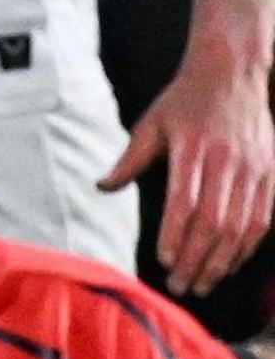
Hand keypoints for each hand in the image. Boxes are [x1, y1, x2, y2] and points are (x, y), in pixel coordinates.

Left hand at [106, 28, 274, 294]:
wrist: (232, 72)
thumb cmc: (184, 100)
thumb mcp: (152, 122)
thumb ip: (130, 158)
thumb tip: (102, 186)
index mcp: (193, 149)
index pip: (185, 201)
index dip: (176, 234)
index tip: (164, 260)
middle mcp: (226, 161)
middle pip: (214, 221)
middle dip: (197, 259)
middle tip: (180, 286)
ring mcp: (253, 169)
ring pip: (241, 225)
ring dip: (222, 260)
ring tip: (203, 283)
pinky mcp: (270, 173)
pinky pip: (263, 218)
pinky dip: (248, 245)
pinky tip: (231, 263)